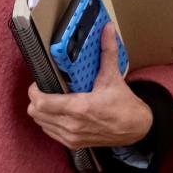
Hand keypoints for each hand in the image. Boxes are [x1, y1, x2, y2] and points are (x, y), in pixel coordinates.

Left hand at [27, 24, 152, 148]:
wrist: (138, 129)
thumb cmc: (124, 104)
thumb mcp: (113, 76)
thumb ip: (107, 51)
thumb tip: (107, 29)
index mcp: (80, 107)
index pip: (41, 102)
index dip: (34, 91)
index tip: (38, 82)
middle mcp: (73, 125)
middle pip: (36, 113)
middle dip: (36, 99)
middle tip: (44, 89)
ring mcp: (72, 137)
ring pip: (40, 123)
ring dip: (41, 111)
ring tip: (51, 99)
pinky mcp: (74, 144)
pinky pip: (50, 132)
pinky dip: (48, 122)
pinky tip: (58, 112)